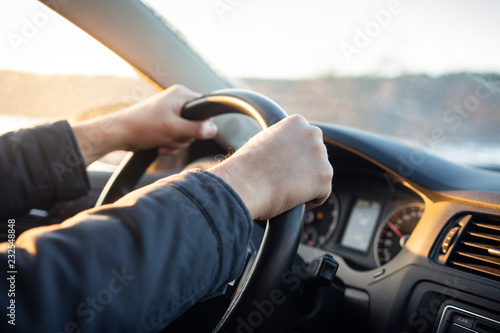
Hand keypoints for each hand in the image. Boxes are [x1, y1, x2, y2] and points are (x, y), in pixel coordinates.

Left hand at [73, 84, 216, 164]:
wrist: (120, 134)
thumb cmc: (142, 126)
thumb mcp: (173, 128)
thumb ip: (196, 129)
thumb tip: (214, 130)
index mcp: (181, 95)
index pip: (205, 109)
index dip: (201, 124)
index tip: (189, 131)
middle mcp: (177, 102)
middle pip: (197, 125)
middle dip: (185, 136)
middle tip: (171, 136)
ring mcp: (171, 114)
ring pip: (187, 134)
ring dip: (176, 143)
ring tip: (162, 140)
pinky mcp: (165, 125)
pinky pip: (177, 138)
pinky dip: (170, 145)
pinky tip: (160, 145)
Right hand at [209, 115, 332, 219]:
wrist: (244, 184)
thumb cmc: (246, 168)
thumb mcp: (263, 142)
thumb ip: (281, 142)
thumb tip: (287, 152)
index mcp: (297, 122)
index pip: (305, 142)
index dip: (293, 158)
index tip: (280, 167)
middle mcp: (313, 133)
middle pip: (315, 157)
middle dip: (303, 170)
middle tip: (283, 180)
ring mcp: (321, 154)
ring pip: (319, 175)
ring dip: (306, 185)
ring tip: (285, 189)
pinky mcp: (325, 175)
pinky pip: (322, 194)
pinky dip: (309, 201)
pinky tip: (291, 199)